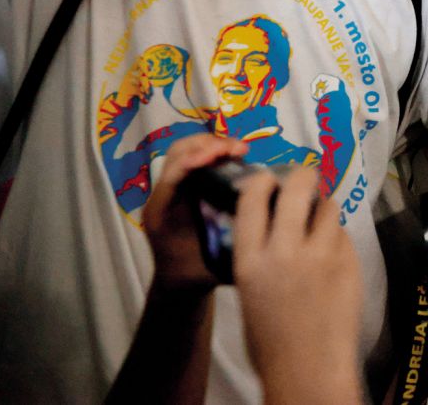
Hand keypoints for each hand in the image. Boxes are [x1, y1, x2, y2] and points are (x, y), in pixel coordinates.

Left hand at [143, 134, 249, 293]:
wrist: (179, 283)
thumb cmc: (196, 274)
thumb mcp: (216, 263)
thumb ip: (234, 242)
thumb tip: (265, 219)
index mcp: (162, 213)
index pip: (174, 174)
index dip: (197, 159)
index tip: (225, 154)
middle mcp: (162, 196)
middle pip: (178, 153)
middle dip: (208, 144)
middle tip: (240, 149)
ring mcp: (171, 189)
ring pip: (186, 151)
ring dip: (213, 145)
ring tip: (240, 150)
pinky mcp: (183, 187)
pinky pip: (195, 159)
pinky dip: (215, 153)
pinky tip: (236, 158)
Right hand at [232, 166, 362, 402]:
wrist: (308, 369)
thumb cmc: (270, 338)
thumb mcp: (249, 290)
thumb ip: (259, 253)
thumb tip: (271, 221)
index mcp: (251, 260)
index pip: (253, 197)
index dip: (261, 181)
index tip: (267, 179)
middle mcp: (286, 250)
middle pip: (298, 186)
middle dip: (302, 177)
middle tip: (304, 181)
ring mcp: (322, 254)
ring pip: (329, 206)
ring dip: (323, 207)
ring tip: (319, 220)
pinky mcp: (349, 262)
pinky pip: (343, 234)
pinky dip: (336, 236)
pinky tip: (331, 252)